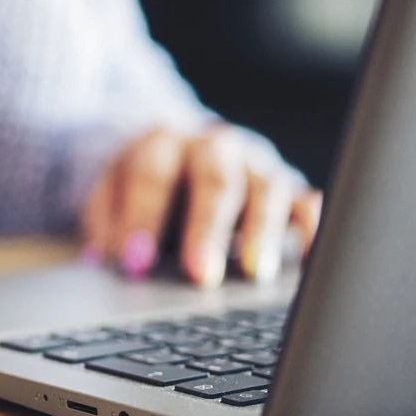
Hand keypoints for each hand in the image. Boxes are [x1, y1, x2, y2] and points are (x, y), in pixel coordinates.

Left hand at [79, 124, 322, 287]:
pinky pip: (309, 203)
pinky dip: (314, 228)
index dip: (142, 217)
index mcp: (165, 142)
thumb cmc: (145, 184)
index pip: (153, 173)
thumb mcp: (111, 194)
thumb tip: (100, 262)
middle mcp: (216, 146)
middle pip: (215, 177)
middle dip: (207, 227)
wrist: (177, 151)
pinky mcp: (290, 189)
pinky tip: (309, 260)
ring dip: (263, 230)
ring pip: (267, 188)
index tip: (134, 262)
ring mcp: (257, 165)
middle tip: (200, 273)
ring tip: (255, 272)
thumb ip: (105, 224)